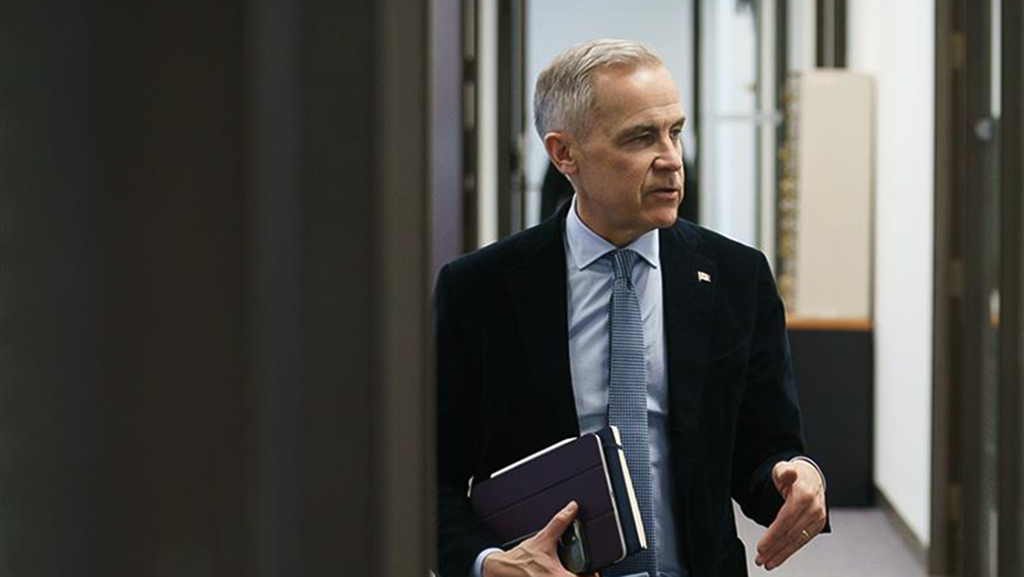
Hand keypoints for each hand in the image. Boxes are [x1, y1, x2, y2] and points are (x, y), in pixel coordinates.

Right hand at [482, 501, 598, 576]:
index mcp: (559, 576)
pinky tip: (557, 572)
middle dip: (582, 574)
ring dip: (570, 574)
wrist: (502, 569)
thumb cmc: (521, 559)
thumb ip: (559, 523)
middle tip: (583, 569)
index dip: (593, 575)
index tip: (594, 570)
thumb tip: (571, 509)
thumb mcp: (543, 539)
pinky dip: (560, 575)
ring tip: (568, 570)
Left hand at [755, 459, 826, 570]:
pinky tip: (779, 557)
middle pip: (791, 533)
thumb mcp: (784, 469)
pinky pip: (802, 541)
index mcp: (804, 495)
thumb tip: (788, 473)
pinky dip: (790, 551)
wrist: (810, 478)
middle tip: (760, 559)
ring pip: (797, 540)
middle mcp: (814, 509)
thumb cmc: (793, 475)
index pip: (786, 520)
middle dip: (774, 548)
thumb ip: (784, 471)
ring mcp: (818, 518)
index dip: (772, 535)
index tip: (761, 547)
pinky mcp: (817, 526)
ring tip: (767, 563)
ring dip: (781, 554)